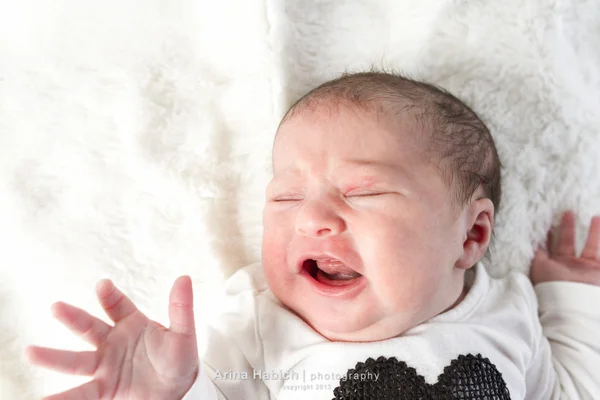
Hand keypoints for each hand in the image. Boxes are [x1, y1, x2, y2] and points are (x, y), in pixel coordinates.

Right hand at [25, 276, 198, 399]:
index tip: (102, 286)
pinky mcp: (104, 388)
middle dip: (73, 317)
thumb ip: (181, 309)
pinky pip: (82, 394)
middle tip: (56, 307)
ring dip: (53, 356)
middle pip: (89, 327)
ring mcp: (106, 365)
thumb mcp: (184, 335)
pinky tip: (43, 399)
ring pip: (76, 360)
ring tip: (30, 352)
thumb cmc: (179, 359)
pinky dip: (62, 398)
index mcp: (132, 323)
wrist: (178, 390)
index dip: (110, 296)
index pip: (118, 305)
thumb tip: (184, 278)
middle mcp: (113, 341)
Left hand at [531, 210, 599, 285]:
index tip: (547, 221)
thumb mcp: (539, 268)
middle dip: (567, 227)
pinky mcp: (597, 270)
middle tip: (566, 212)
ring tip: (595, 217)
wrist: (572, 306)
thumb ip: (538, 254)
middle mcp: (568, 265)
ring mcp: (584, 268)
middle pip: (568, 242)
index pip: (549, 245)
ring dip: (593, 231)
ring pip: (591, 245)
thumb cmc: (551, 287)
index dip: (548, 234)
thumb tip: (535, 243)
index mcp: (552, 265)